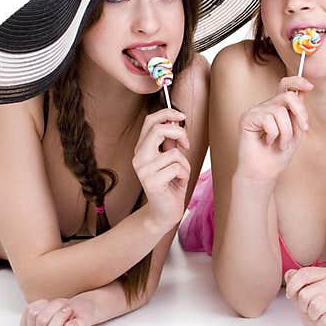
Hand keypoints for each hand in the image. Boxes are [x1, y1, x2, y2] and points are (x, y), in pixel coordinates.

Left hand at [19, 297, 94, 325]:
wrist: (76, 312)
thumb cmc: (81, 316)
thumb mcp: (85, 319)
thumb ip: (80, 325)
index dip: (59, 317)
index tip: (69, 310)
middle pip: (41, 320)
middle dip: (55, 307)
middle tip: (66, 306)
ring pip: (33, 314)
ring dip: (48, 304)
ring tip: (58, 306)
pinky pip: (27, 311)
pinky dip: (38, 304)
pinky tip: (48, 307)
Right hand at [133, 107, 191, 230]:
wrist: (164, 211)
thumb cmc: (171, 184)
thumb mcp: (171, 159)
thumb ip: (170, 142)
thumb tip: (175, 121)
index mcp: (142, 148)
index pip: (150, 121)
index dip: (167, 113)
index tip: (182, 116)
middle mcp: (139, 157)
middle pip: (158, 130)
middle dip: (179, 133)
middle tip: (186, 145)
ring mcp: (143, 170)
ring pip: (174, 153)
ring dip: (184, 164)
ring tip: (179, 174)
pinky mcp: (151, 181)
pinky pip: (177, 168)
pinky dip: (184, 174)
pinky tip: (178, 183)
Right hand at [236, 76, 312, 182]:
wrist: (264, 172)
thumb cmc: (278, 154)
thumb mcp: (296, 132)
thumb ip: (298, 113)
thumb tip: (301, 92)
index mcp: (277, 108)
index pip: (285, 86)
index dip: (297, 82)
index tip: (310, 86)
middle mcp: (266, 106)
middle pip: (288, 96)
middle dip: (301, 112)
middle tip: (304, 128)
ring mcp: (256, 111)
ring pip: (280, 111)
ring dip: (286, 132)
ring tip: (280, 143)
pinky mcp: (247, 118)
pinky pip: (268, 119)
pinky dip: (274, 134)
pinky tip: (267, 142)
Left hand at [285, 267, 325, 325]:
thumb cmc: (319, 311)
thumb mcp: (303, 295)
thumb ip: (295, 283)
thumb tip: (289, 274)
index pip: (304, 274)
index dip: (292, 286)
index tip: (290, 295)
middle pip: (305, 294)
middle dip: (303, 306)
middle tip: (312, 309)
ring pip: (315, 307)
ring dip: (313, 316)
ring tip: (320, 316)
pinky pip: (325, 320)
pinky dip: (322, 325)